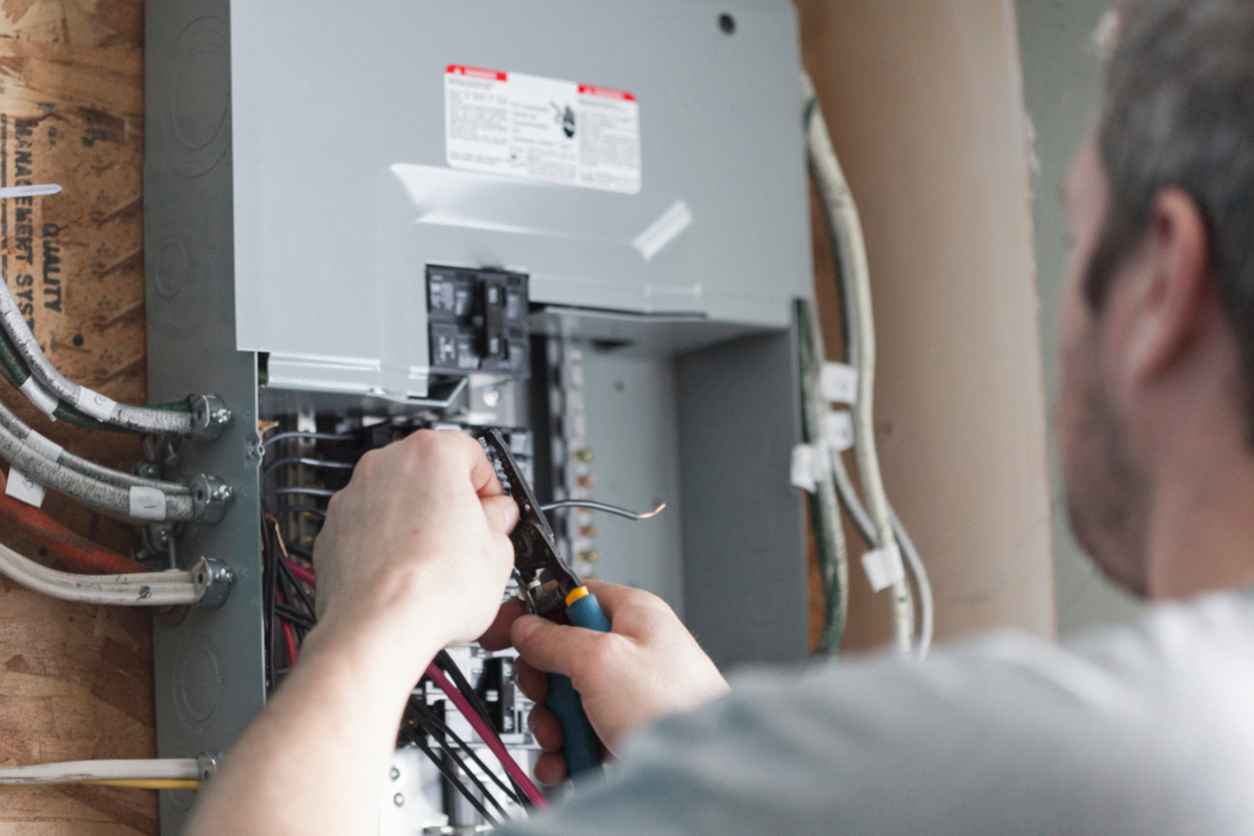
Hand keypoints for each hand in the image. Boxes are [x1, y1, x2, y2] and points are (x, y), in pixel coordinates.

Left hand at [310, 430, 517, 668]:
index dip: (489, 486)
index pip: (472, 453)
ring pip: (395, 499)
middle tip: (469, 538)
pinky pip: (368, 528)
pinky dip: (384, 544)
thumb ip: (500, 521)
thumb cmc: (432, 589)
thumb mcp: (499, 552)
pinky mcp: (332, 531)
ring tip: (435, 564)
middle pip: (430, 472)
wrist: (378, 628)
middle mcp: (385, 465)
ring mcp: (353, 496)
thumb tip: (496, 518)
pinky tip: (405, 575)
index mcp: (431, 454)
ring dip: (415, 522)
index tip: (494, 511)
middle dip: (450, 501)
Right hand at [482, 581, 728, 784]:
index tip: (505, 629)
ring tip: (563, 739)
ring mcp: (627, 695)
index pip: (571, 597)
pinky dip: (565, 752)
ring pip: (566, 700)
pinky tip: (567, 763)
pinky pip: (578, 736)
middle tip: (548, 698)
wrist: (700, 773)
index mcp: (633, 615)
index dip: (536, 613)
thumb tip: (526, 627)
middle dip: (544, 685)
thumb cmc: (675, 706)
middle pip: (562, 655)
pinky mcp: (623, 733)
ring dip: (553, 724)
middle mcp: (631, 651)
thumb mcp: (602, 659)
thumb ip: (556, 639)